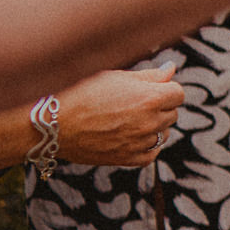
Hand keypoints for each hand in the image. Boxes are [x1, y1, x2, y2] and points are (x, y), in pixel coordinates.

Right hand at [55, 65, 184, 165]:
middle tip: (133, 103)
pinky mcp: (126, 159)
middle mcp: (149, 122)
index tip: (150, 89)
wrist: (51, 123)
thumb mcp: (117, 77)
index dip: (165, 89)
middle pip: (171, 113)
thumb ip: (150, 76)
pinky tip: (130, 137)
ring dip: (154, 126)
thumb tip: (171, 69)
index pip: (178, 93)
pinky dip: (146, 146)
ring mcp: (139, 143)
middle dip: (159, 106)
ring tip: (128, 120)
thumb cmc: (81, 93)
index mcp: (150, 98)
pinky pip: (151, 154)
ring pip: (163, 133)